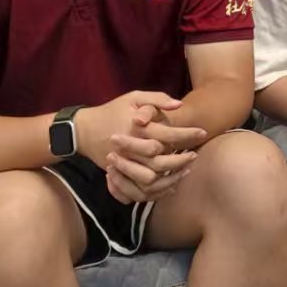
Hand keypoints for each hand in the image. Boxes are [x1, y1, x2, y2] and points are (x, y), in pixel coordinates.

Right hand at [74, 92, 206, 194]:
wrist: (83, 130)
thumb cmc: (111, 110)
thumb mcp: (133, 97)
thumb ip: (157, 100)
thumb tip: (179, 104)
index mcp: (137, 129)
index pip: (168, 136)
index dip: (188, 135)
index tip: (203, 132)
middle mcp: (131, 149)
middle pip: (162, 161)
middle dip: (182, 159)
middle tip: (196, 154)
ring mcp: (124, 164)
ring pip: (152, 179)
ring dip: (171, 176)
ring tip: (186, 168)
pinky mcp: (119, 174)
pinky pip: (139, 188)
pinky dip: (156, 188)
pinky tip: (170, 181)